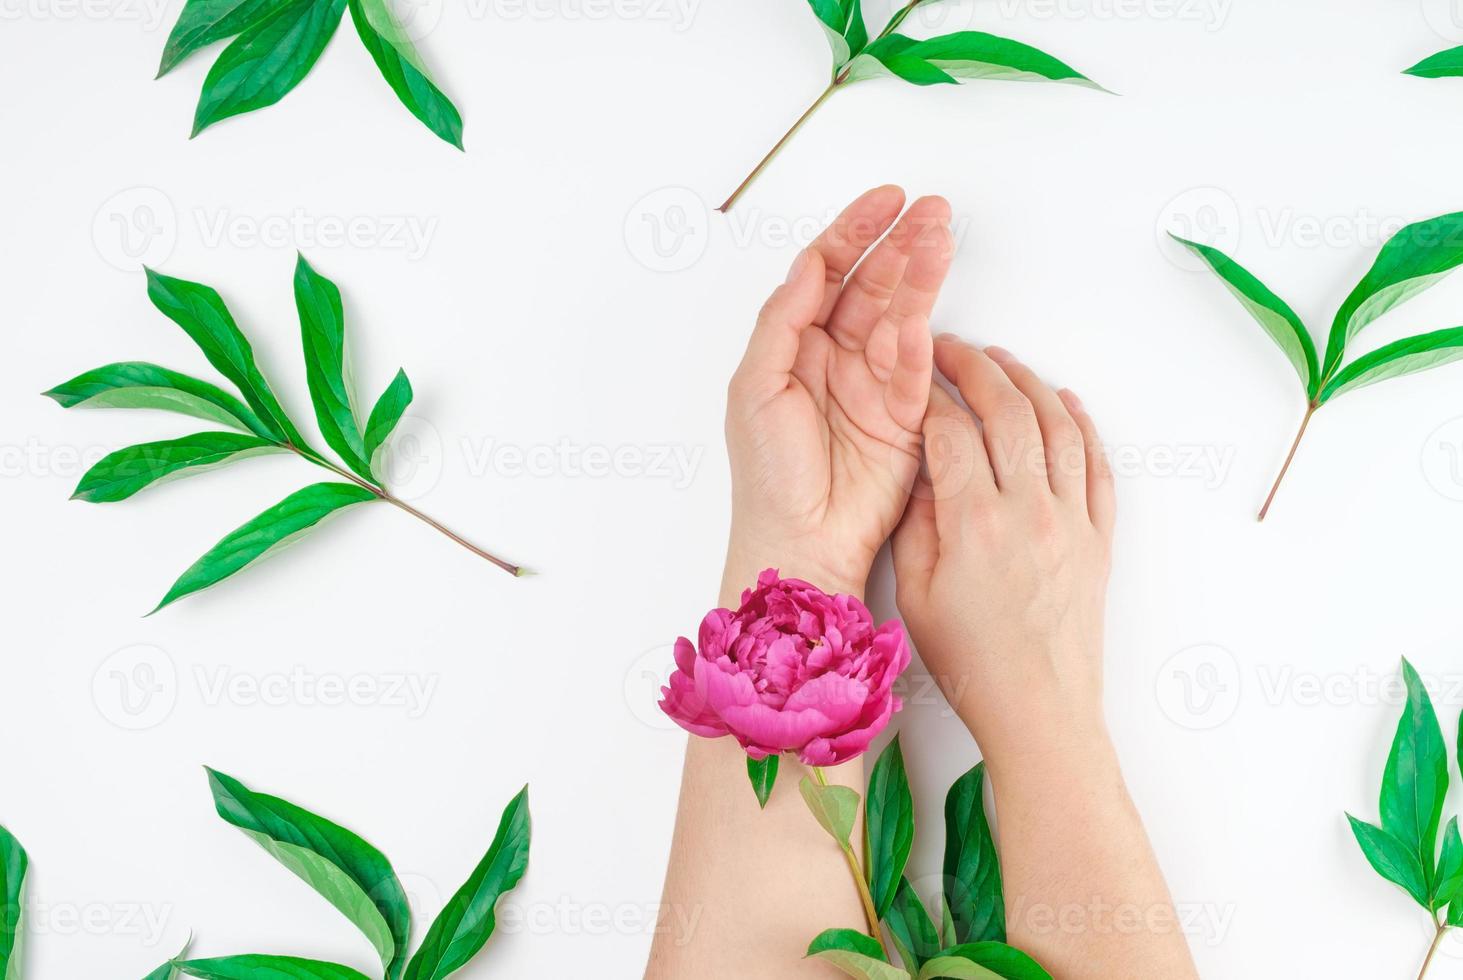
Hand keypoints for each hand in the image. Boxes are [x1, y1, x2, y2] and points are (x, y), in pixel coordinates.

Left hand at [724, 186, 953, 600]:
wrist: (799, 541)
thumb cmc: (767, 475)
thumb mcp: (755, 386)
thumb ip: (782, 319)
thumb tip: (809, 262)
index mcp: (795, 346)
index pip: (829, 273)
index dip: (855, 233)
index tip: (886, 202)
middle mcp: (837, 358)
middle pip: (873, 286)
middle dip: (901, 244)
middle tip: (932, 210)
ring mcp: (873, 386)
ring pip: (901, 316)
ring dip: (921, 276)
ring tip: (942, 237)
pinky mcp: (905, 417)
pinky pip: (916, 369)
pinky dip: (921, 340)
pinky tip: (926, 309)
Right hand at [891, 337, 1115, 770]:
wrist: (1039, 711)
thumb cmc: (970, 663)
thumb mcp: (915, 593)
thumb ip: (916, 523)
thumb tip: (925, 469)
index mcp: (974, 523)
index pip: (949, 431)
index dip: (928, 396)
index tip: (915, 377)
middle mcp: (1030, 510)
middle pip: (1007, 410)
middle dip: (976, 367)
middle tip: (953, 347)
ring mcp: (1072, 521)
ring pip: (1057, 425)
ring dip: (1029, 382)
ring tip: (1003, 360)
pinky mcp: (1099, 539)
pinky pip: (1097, 465)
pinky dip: (1083, 424)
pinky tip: (1066, 401)